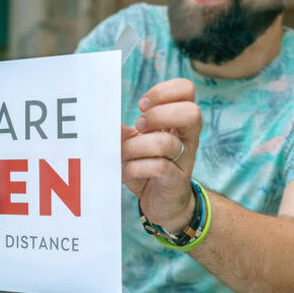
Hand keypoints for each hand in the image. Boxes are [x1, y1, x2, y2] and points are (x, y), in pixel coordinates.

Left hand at [122, 79, 202, 232]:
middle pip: (191, 112)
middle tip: (139, 126)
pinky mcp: (176, 180)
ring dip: (137, 146)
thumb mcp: (136, 142)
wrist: (164, 203)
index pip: (186, 89)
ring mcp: (185, 159)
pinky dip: (137, 168)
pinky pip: (160, 168)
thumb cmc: (149, 166)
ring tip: (125, 154)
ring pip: (167, 143)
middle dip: (159, 115)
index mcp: (179, 120)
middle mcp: (188, 137)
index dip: (164, 91)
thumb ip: (123, 129)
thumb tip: (102, 119)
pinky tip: (126, 172)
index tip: (142, 105)